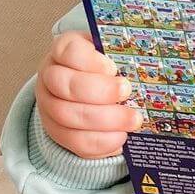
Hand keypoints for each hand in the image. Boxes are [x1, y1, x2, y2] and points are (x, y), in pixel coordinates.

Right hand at [36, 31, 142, 157]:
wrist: (90, 90)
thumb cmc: (105, 69)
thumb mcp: (111, 53)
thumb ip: (123, 56)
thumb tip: (146, 66)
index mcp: (63, 51)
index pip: (68, 51)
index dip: (90, 61)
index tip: (113, 68)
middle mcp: (50, 77)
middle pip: (65, 85)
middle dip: (100, 92)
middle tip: (128, 93)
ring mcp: (49, 106)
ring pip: (67, 116)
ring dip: (104, 121)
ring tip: (132, 120)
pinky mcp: (57, 132)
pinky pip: (74, 142)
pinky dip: (100, 142)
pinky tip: (120, 137)